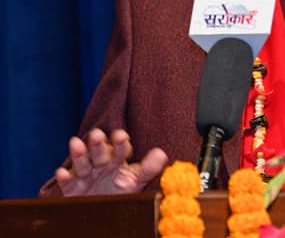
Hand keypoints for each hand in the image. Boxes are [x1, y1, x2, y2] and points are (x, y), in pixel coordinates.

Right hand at [54, 128, 168, 195]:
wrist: (100, 211)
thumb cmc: (120, 191)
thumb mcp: (136, 182)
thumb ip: (148, 169)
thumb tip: (162, 153)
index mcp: (118, 160)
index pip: (121, 149)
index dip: (120, 143)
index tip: (121, 137)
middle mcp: (101, 164)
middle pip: (100, 152)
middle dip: (98, 144)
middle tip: (97, 134)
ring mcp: (85, 175)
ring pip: (82, 163)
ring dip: (79, 154)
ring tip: (75, 142)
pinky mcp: (72, 188)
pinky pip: (67, 183)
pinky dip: (64, 178)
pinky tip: (62, 173)